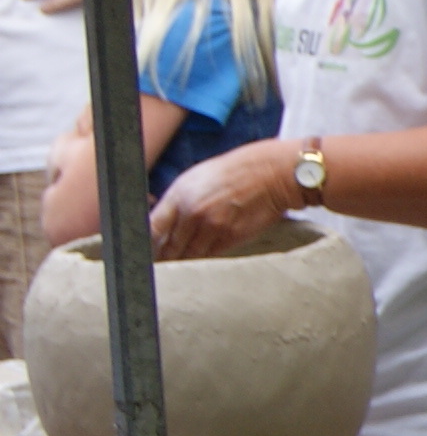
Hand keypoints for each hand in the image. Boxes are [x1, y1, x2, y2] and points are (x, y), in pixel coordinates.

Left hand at [147, 140, 299, 260]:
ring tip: (180, 261)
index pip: (152, 228)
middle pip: (168, 247)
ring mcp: (212, 228)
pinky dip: (204, 258)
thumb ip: (176, 201)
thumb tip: (161, 224)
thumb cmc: (235, 172)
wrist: (271, 174)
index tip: (147, 249)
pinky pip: (210, 255)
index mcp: (180, 195)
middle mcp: (193, 213)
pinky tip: (202, 255)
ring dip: (183, 260)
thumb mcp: (196, 179)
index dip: (146, 243)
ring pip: (189, 256)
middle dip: (164, 256)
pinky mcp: (231, 238)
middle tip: (161, 262)